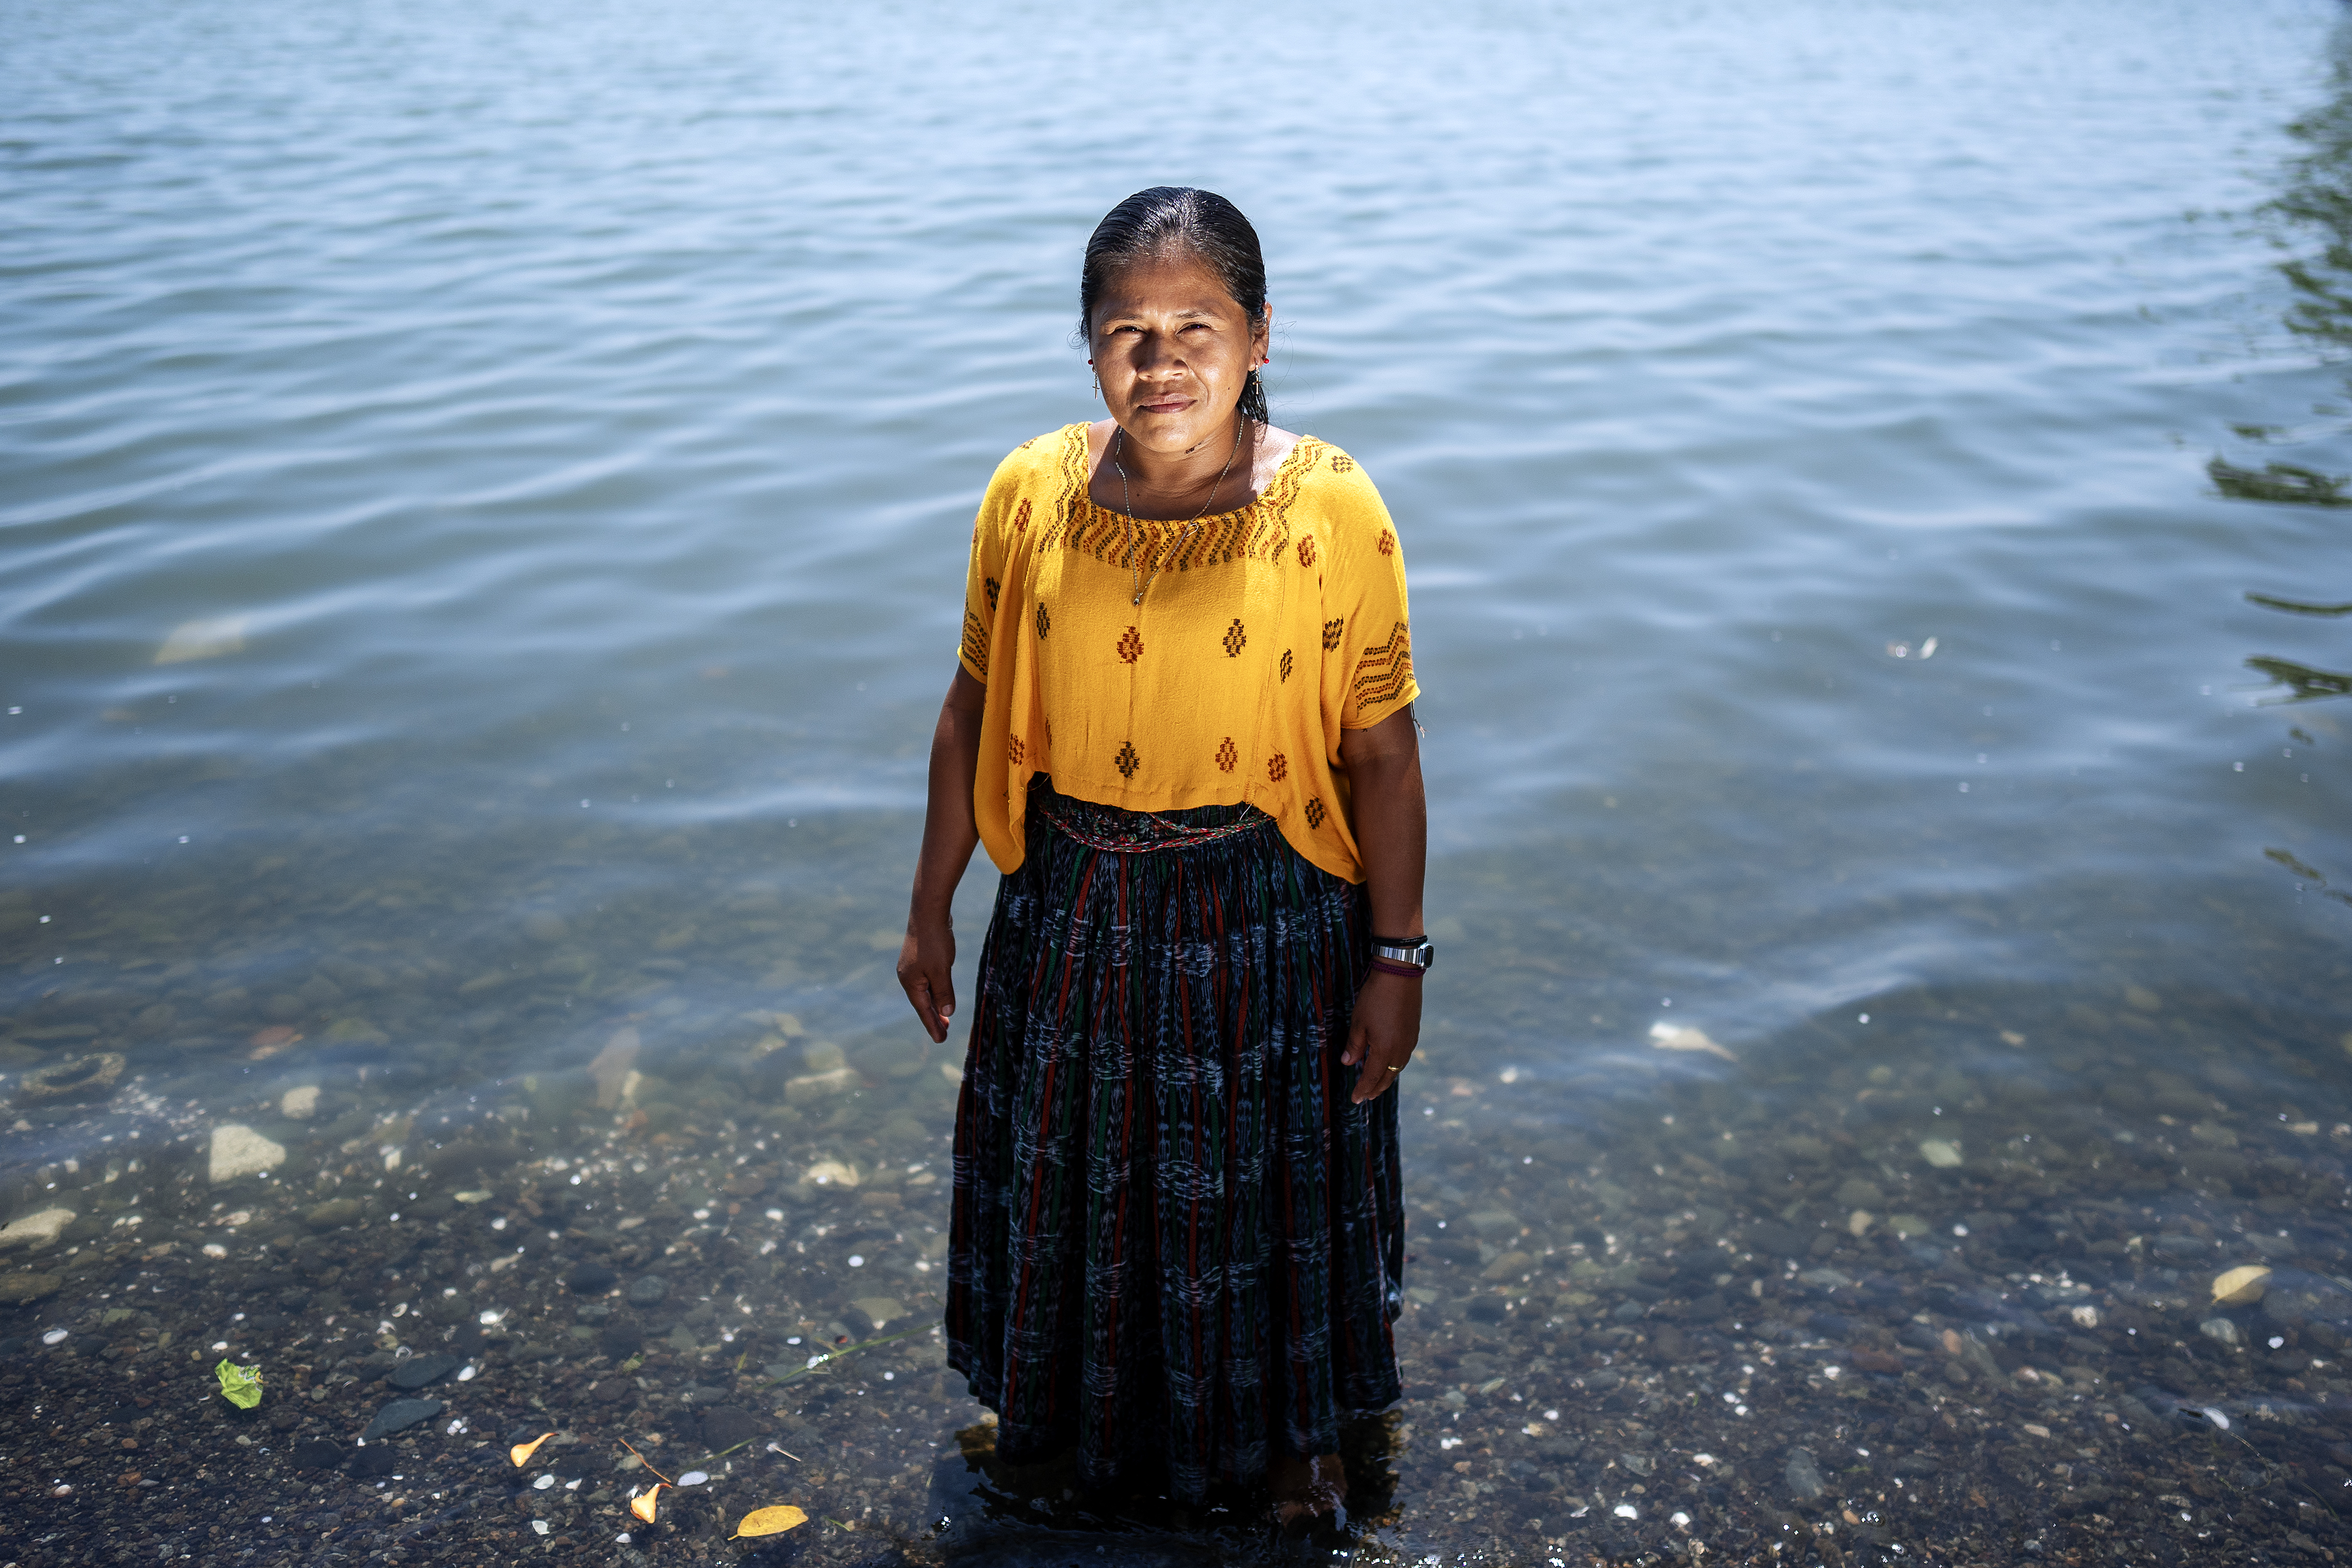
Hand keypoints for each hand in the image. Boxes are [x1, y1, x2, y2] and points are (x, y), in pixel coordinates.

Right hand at [897, 918, 956, 1043]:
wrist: (928, 912)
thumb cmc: (934, 942)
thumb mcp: (941, 970)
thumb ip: (944, 993)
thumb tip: (947, 1012)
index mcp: (910, 982)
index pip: (923, 1010)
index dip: (933, 1025)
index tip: (941, 1040)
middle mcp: (908, 977)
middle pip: (922, 1003)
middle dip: (934, 1018)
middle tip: (944, 1034)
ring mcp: (913, 967)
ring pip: (925, 992)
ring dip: (935, 1005)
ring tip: (945, 1018)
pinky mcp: (920, 958)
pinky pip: (928, 981)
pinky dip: (935, 991)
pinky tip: (941, 993)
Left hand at [1342, 968, 1420, 1103]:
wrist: (1400, 976)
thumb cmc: (1375, 998)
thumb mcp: (1358, 1022)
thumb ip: (1354, 1045)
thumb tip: (1349, 1063)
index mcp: (1385, 1050)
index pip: (1372, 1077)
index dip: (1363, 1089)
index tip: (1355, 1099)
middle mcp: (1400, 1050)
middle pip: (1387, 1077)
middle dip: (1376, 1088)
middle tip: (1366, 1097)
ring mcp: (1410, 1041)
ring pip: (1397, 1067)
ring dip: (1386, 1078)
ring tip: (1377, 1083)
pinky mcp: (1414, 1032)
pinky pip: (1403, 1056)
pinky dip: (1394, 1065)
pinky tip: (1389, 1062)